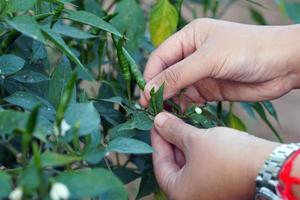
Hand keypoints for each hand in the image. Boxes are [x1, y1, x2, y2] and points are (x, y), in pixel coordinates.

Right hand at [140, 19, 299, 105]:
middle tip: (151, 110)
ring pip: (176, 89)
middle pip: (166, 74)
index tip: (144, 96)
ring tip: (163, 115)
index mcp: (189, 37)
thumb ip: (178, 75)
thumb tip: (150, 90)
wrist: (283, 65)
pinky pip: (190, 99)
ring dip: (170, 101)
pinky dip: (183, 107)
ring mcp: (201, 73)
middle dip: (158, 91)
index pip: (160, 57)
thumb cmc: (247, 50)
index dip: (150, 76)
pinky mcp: (210, 89)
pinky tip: (180, 114)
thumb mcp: (208, 59)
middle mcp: (192, 55)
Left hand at [152, 112, 279, 199]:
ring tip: (181, 125)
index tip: (156, 122)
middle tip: (168, 121)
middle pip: (173, 166)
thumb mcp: (196, 140)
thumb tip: (157, 120)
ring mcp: (207, 194)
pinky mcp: (219, 188)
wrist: (270, 167)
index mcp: (179, 194)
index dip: (157, 139)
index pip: (159, 163)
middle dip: (170, 141)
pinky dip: (197, 153)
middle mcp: (191, 198)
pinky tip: (196, 136)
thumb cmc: (227, 156)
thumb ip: (173, 130)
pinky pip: (201, 169)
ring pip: (188, 166)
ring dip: (184, 145)